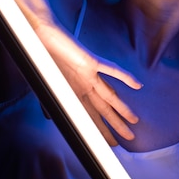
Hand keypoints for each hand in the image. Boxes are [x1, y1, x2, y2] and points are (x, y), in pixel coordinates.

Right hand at [36, 21, 141, 145]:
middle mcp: (85, 84)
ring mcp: (89, 73)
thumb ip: (51, 100)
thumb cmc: (43, 58)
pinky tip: (138, 85)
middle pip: (104, 108)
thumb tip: (51, 118)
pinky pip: (111, 70)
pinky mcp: (90, 61)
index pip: (92, 114)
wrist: (41, 35)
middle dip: (116, 124)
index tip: (111, 143)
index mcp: (75, 91)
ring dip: (122, 109)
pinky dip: (125, 77)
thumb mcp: (47, 85)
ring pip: (110, 95)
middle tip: (130, 137)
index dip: (102, 129)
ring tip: (134, 121)